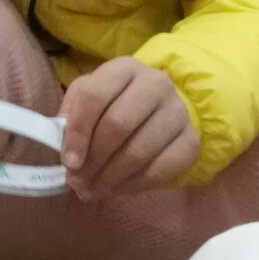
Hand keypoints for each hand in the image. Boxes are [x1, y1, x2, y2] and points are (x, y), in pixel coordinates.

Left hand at [59, 58, 198, 197]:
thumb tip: (67, 150)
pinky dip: (133, 185)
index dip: (78, 133)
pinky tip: (117, 189)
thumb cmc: (116, 104)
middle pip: (118, 124)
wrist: (162, 110)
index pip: (95, 96)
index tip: (68, 162)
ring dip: (110, 178)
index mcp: (124, 68)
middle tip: (78, 182)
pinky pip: (160, 169)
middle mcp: (155, 84)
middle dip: (93, 160)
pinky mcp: (191, 140)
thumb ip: (72, 116)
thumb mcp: (90, 98)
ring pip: (139, 151)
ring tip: (93, 190)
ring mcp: (178, 111)